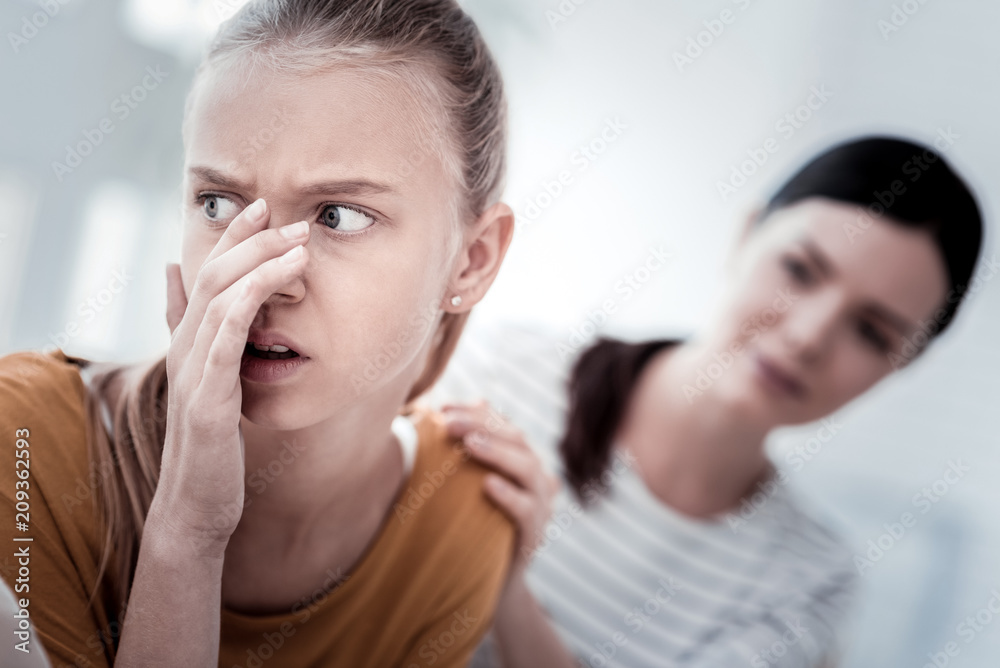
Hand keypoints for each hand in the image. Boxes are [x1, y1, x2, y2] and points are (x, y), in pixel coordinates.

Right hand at [150, 198, 310, 554]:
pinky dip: (247, 304)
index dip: (232, 237)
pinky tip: (273, 283)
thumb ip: (202, 340)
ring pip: (218, 300)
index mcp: (188, 343)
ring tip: (297, 245)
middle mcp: (185, 349)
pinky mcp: (207, 401)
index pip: (206, 273)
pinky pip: (224, 341)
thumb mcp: (209, 385)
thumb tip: (180, 287)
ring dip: (259, 265)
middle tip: (292, 220)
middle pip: (212, 276)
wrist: (195, 503)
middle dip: (252, 242)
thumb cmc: (209, 445)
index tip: (262, 206)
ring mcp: (193, 373)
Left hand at [442, 401, 559, 582]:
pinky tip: (488, 485)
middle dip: (481, 426)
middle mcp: (536, 478)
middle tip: (447, 423)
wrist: (489, 585)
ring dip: (498, 452)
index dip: (475, 413)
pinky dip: (510, 496)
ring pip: (528, 469)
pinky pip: (528, 511)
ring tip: (469, 444)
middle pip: (517, 439)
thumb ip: (462, 452)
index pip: (503, 424)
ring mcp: (541, 506)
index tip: (442, 408)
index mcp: (520, 460)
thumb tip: (445, 412)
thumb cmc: (471, 528)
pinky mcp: (535, 536)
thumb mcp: (463, 488)